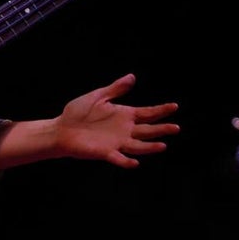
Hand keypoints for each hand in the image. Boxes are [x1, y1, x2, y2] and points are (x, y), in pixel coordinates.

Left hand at [53, 73, 178, 167]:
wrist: (61, 129)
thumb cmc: (77, 112)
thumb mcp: (98, 97)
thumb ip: (115, 89)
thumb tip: (132, 76)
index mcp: (124, 115)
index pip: (147, 113)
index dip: (161, 110)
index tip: (174, 106)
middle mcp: (124, 130)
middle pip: (148, 130)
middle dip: (162, 129)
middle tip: (177, 127)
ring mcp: (116, 142)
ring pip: (138, 146)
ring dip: (150, 147)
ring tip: (162, 145)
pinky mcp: (105, 153)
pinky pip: (119, 158)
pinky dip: (127, 161)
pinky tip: (135, 162)